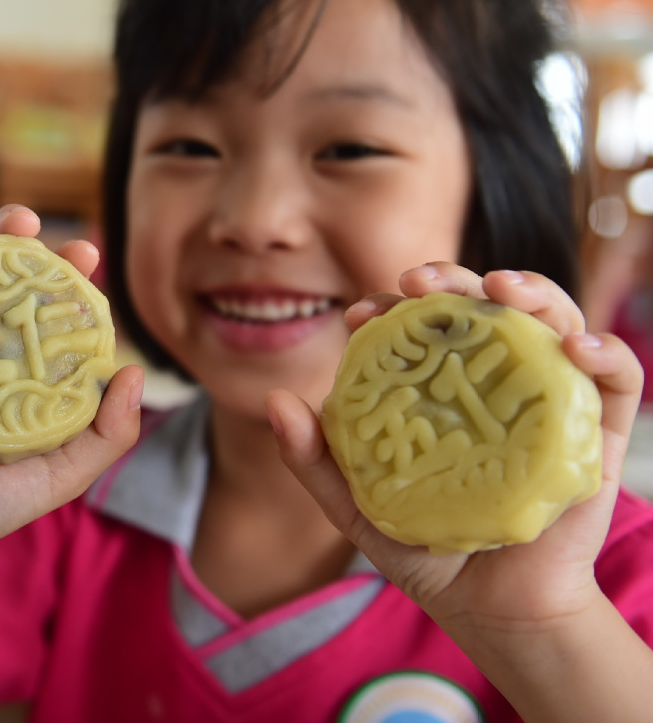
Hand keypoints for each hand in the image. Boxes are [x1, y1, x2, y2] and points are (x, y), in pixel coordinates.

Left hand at [267, 262, 643, 631]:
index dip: (393, 305)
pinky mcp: (597, 433)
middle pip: (485, 306)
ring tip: (503, 289)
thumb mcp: (357, 505)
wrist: (492, 611)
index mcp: (441, 387)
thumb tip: (274, 399)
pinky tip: (577, 347)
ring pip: (553, 322)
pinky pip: (615, 381)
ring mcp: (549, 400)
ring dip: (534, 292)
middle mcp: (496, 382)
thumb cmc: (426, 551)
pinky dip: (606, 353)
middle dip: (455, 278)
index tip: (362, 310)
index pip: (421, 326)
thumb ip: (314, 459)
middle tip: (419, 283)